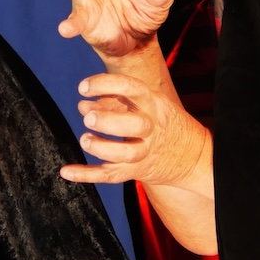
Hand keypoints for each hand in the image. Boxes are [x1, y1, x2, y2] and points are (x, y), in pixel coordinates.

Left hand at [60, 72, 207, 186]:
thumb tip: (82, 105)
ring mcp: (145, 151)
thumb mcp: (147, 103)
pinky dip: (86, 174)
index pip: (131, 88)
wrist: (193, 155)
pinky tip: (66, 171)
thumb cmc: (161, 121)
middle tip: (88, 119)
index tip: (83, 87)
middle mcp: (151, 128)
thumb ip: (114, 101)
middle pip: (134, 125)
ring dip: (101, 147)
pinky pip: (111, 175)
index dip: (105, 85)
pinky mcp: (137, 171)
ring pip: (124, 154)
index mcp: (153, 104)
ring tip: (85, 139)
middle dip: (108, 121)